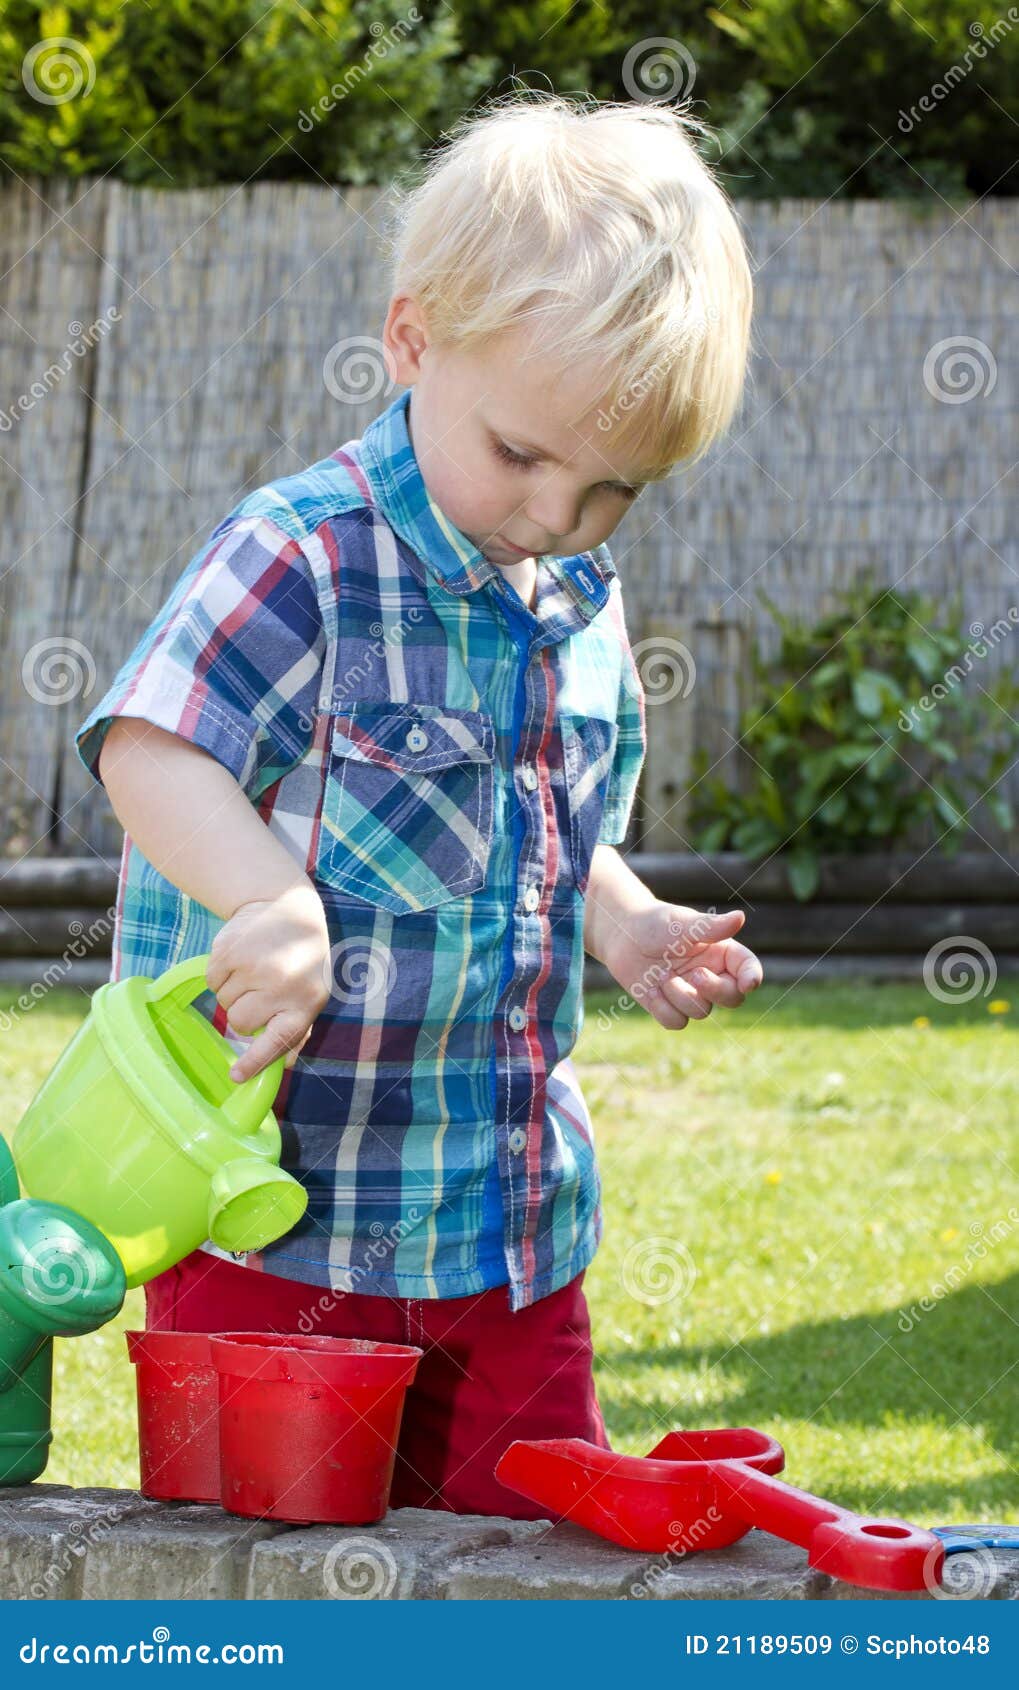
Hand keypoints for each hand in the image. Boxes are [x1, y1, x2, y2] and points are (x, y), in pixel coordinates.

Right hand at [205, 882, 331, 1080]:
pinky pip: (211, 982)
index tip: (236, 1077)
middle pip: (240, 1023)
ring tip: (253, 970)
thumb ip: (298, 1029)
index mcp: (307, 1001)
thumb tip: (286, 1064)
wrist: (286, 906)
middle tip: (256, 993)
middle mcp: (283, 986)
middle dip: (242, 1014)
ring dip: (232, 991)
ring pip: (223, 1002)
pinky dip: (220, 975)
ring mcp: (255, 968)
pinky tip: (240, 959)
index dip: (255, 1062)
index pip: (279, 1041)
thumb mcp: (312, 991)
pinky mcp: (230, 952)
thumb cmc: (301, 957)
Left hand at [599, 900, 762, 1029]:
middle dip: (715, 991)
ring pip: (700, 1012)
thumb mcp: (682, 923)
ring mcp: (692, 994)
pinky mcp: (670, 1007)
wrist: (623, 936)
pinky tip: (650, 989)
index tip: (748, 983)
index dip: (752, 977)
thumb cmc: (656, 924)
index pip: (748, 968)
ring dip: (679, 995)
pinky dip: (661, 1008)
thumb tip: (740, 918)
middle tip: (694, 974)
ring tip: (660, 974)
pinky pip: (676, 1022)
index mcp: (722, 953)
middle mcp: (712, 976)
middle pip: (732, 998)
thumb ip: (710, 927)